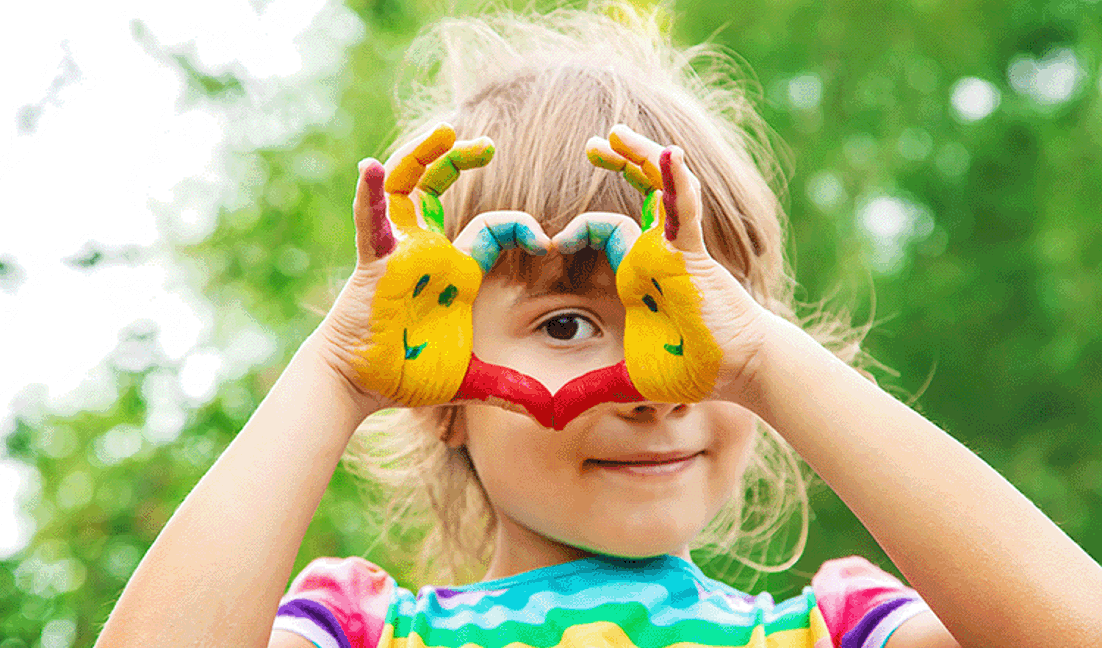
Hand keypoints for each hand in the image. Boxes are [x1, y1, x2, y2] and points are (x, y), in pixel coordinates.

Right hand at [317, 123, 545, 408]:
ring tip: (446, 131)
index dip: (522, 227)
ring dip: (424, 156)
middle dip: (461, 160)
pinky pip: (371, 221)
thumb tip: (551, 413)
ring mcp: (398, 251)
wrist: (361, 386)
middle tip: (487, 144)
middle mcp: (428, 251)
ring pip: (408, 187)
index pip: (494, 229)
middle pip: (442, 188)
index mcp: (457, 271)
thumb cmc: (408, 374)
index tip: (548, 240)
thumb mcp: (470, 380)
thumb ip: (509, 389)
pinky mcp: (373, 262)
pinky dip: (372, 195)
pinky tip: (372, 167)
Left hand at [556, 124, 771, 404]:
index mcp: (636, 273)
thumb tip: (551, 417)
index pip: (602, 231)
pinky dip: (678, 185)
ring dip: (641, 158)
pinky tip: (670, 156)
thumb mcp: (625, 381)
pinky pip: (684, 212)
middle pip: (633, 195)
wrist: (735, 371)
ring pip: (658, 190)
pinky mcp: (694, 254)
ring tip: (616, 132)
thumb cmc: (688, 369)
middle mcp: (654, 252)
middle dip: (617, 165)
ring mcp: (675, 248)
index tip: (549, 243)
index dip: (576, 229)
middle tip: (593, 144)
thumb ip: (588, 390)